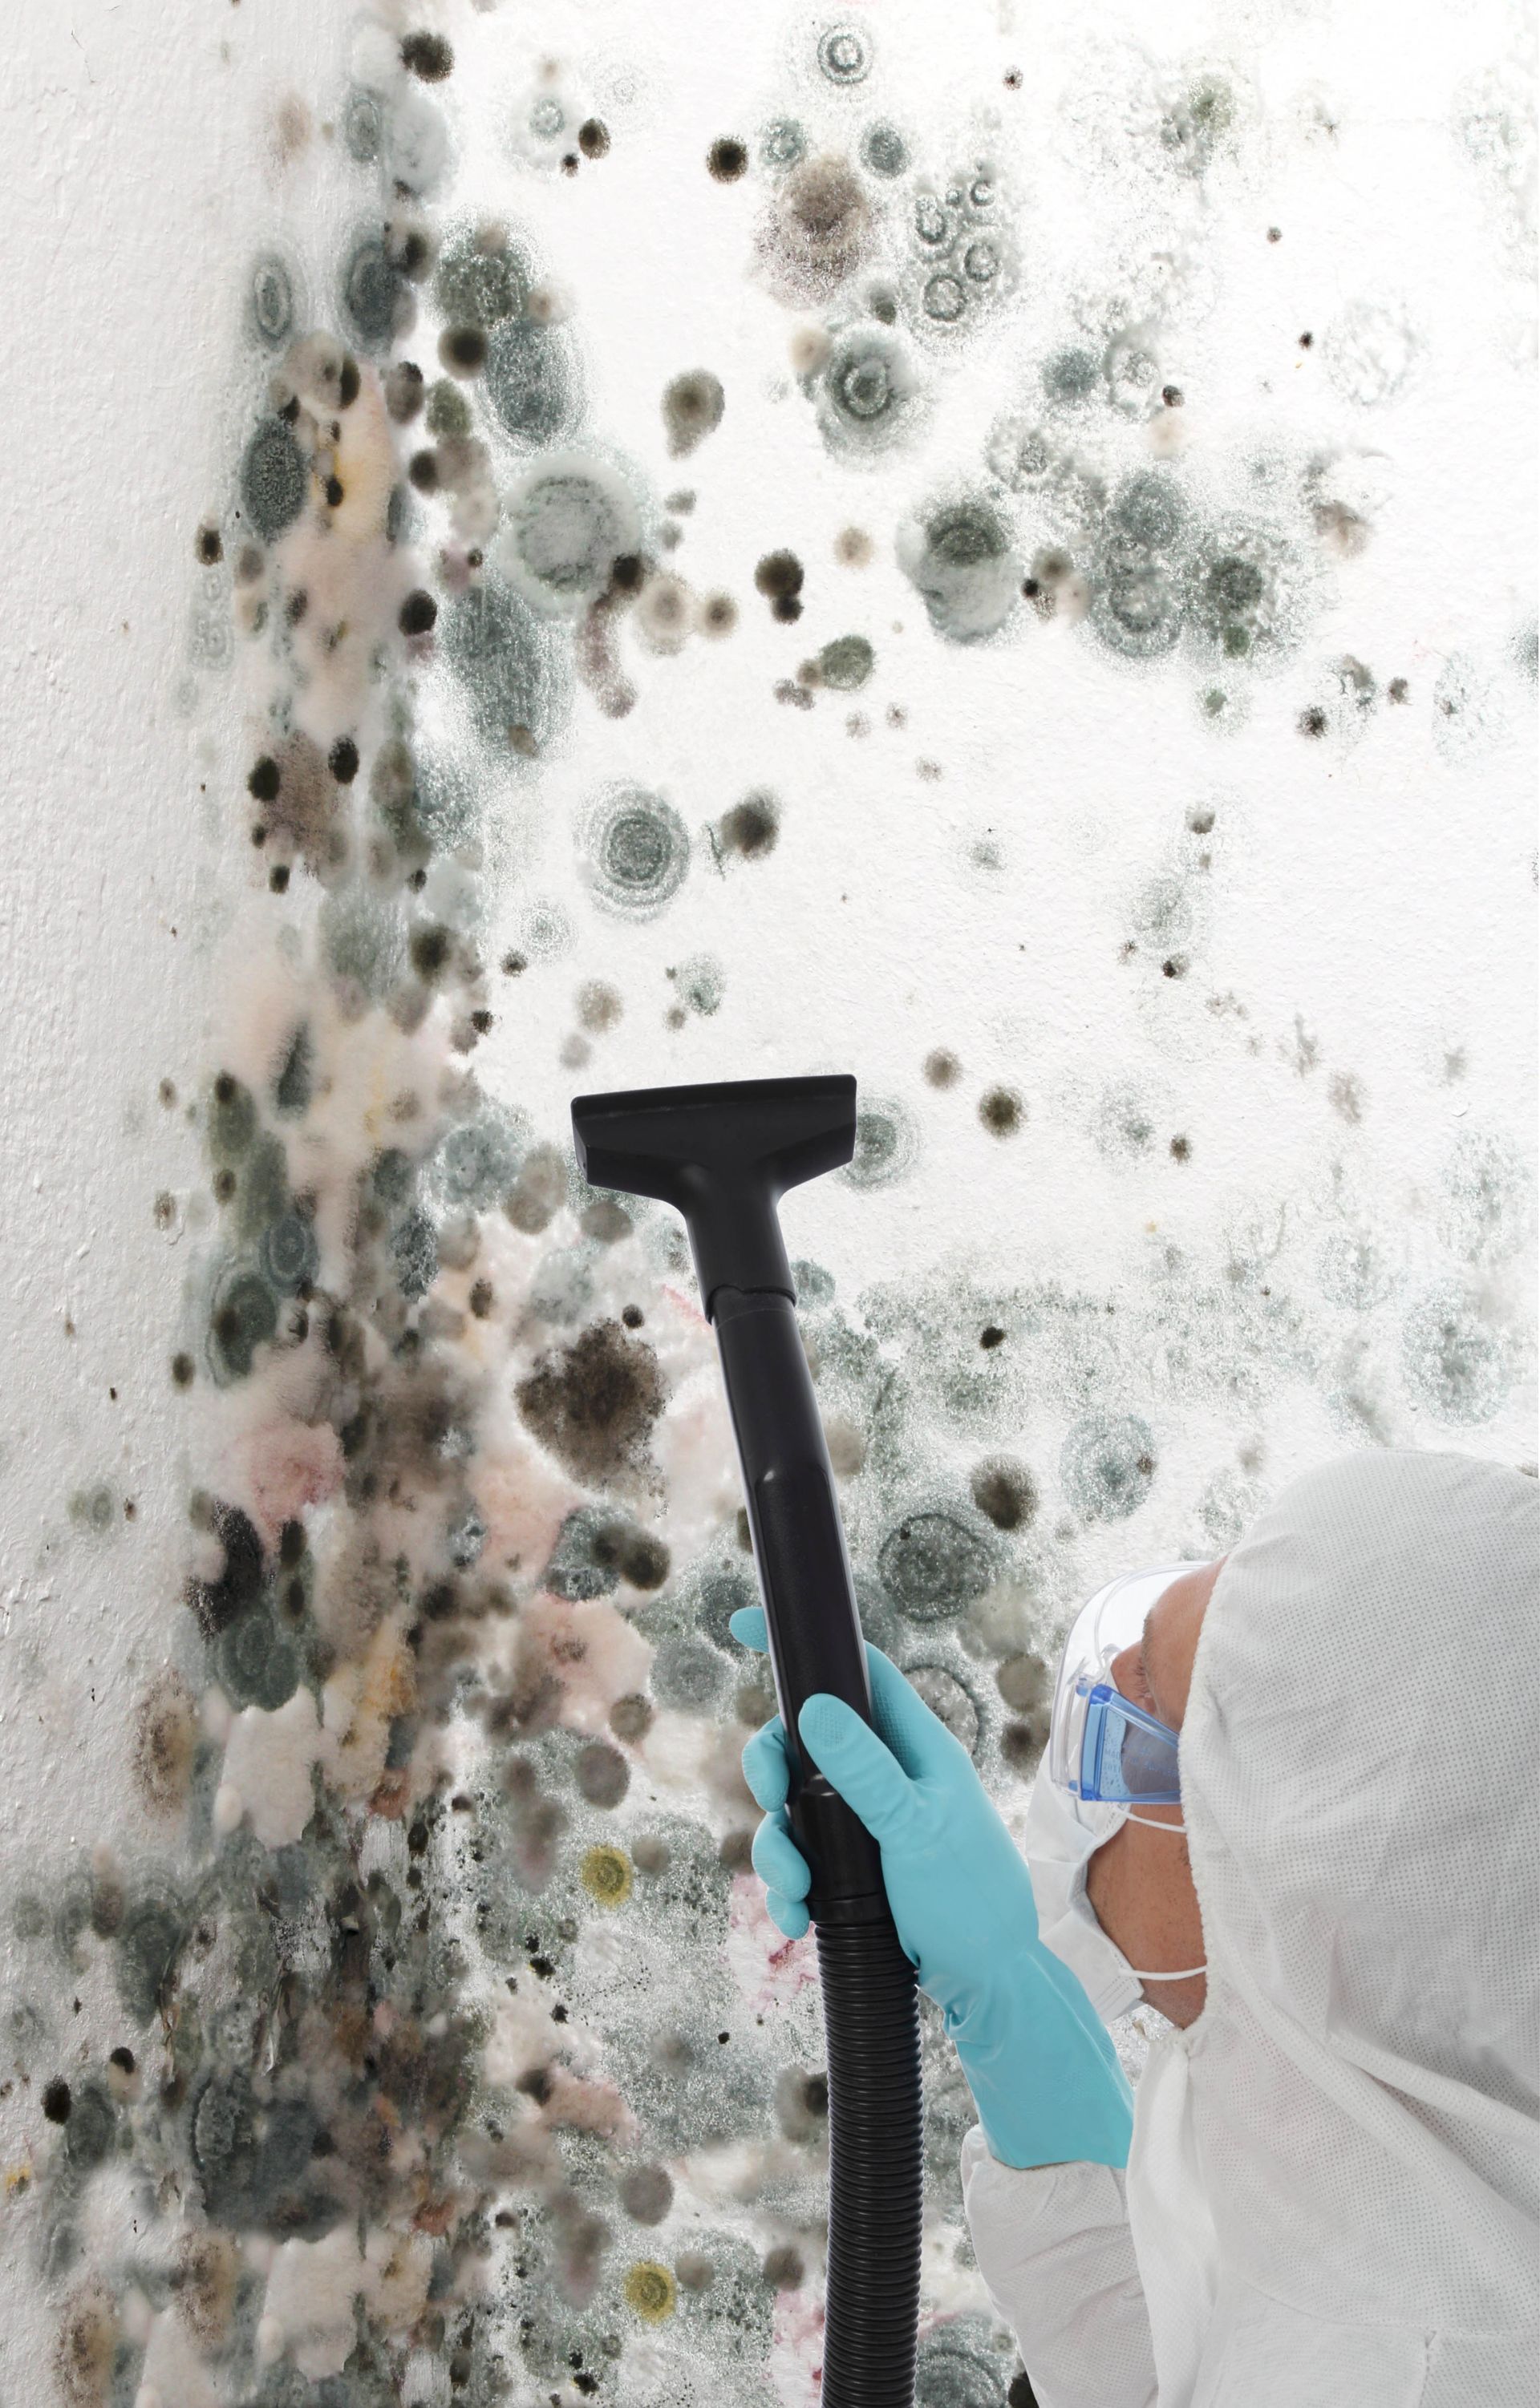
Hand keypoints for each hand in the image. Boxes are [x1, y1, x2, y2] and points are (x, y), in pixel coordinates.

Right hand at [730, 1604, 1133, 2169]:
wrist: (988, 1985)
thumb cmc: (971, 1898)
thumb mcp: (916, 1828)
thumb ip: (866, 1770)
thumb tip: (814, 1704)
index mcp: (913, 1745)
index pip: (856, 1670)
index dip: (807, 1646)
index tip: (747, 1625)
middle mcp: (884, 1775)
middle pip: (803, 1741)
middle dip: (771, 1768)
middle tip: (769, 1795)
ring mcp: (864, 1823)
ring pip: (791, 1808)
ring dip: (777, 1848)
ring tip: (795, 1890)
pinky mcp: (849, 1870)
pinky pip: (798, 1861)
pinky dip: (786, 1889)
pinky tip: (794, 1919)